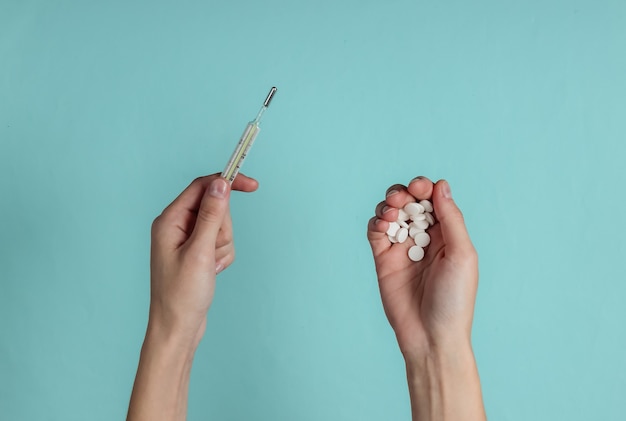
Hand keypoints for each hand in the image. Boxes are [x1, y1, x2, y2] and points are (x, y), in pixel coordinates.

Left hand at [148, 173, 257, 345]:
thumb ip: (211, 215)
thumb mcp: (200, 252)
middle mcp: (176, 226)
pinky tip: (212, 272)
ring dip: (223, 246)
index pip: (202, 187)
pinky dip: (222, 256)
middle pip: (215, 208)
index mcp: (170, 220)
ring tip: (210, 267)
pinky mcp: (196, 252)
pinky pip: (220, 243)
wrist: (177, 329)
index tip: (253, 186)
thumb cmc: (181, 295)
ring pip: (221, 227)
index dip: (228, 183)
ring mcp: (186, 240)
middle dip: (223, 229)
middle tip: (212, 252)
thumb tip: (221, 184)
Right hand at [367, 177, 477, 358]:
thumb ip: (452, 219)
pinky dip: (377, 221)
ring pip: (391, 212)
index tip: (420, 188)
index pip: (433, 200)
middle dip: (404, 193)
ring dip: (389, 204)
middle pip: (409, 202)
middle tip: (403, 198)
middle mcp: (425, 237)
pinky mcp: (383, 259)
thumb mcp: (461, 254)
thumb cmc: (454, 299)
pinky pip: (376, 232)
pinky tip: (384, 225)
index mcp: (448, 234)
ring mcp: (402, 248)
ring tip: (392, 212)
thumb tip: (440, 186)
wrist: (431, 336)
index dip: (425, 188)